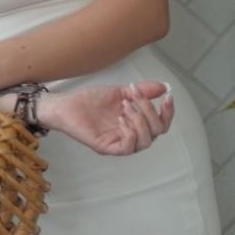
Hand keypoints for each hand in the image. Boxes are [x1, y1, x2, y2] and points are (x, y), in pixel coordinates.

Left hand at [38, 81, 173, 155]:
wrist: (66, 104)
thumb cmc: (90, 101)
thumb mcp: (120, 92)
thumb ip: (142, 91)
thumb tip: (163, 87)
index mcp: (136, 123)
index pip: (161, 124)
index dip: (168, 112)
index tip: (167, 97)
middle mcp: (130, 135)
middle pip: (157, 132)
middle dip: (150, 112)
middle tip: (134, 98)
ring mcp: (119, 142)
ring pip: (145, 142)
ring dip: (140, 121)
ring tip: (125, 106)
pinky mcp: (107, 147)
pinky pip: (127, 148)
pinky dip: (130, 133)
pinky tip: (121, 119)